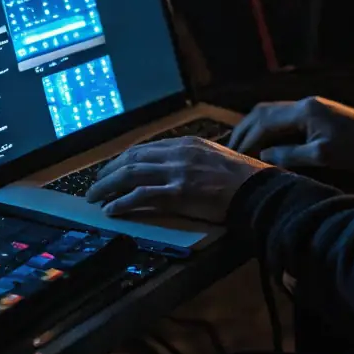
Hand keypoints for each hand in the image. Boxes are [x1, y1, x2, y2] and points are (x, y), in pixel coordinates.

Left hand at [85, 137, 268, 223]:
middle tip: (94, 185)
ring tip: (94, 197)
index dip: (123, 160)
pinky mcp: (178, 192)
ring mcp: (177, 172)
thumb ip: (194, 159)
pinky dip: (122, 202)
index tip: (111, 170)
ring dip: (107, 186)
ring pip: (131, 174)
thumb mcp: (215, 158)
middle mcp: (178, 153)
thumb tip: (177, 168)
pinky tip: (111, 209)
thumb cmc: (242, 178)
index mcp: (187, 144)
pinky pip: (142, 195)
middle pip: (132, 158)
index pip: (145, 148)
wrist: (258, 190)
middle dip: (108, 171)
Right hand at [227, 96, 353, 171]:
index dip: (247, 138)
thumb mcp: (324, 155)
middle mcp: (303, 105)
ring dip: (254, 130)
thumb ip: (292, 155)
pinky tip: (263, 146)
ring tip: (240, 149)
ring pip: (271, 113)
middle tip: (228, 150)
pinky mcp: (315, 117)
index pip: (264, 120)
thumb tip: (263, 157)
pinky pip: (282, 120)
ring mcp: (310, 109)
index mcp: (304, 110)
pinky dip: (267, 131)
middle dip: (244, 130)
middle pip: (263, 112)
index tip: (234, 156)